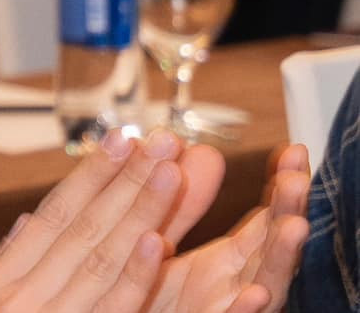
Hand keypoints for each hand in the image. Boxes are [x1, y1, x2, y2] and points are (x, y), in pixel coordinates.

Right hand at [0, 131, 308, 312]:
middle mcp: (20, 298)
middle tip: (161, 141)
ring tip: (170, 172)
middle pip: (81, 229)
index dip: (89, 177)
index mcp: (1, 282)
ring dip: (139, 213)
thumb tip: (30, 220)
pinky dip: (135, 276)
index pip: (52, 216)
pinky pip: (114, 308)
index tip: (121, 139)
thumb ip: (8, 264)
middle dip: (125, 181)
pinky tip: (155, 242)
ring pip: (102, 259)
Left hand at [141, 144, 309, 312]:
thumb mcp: (163, 242)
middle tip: (297, 179)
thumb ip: (181, 204)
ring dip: (278, 258)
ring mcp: (223, 312)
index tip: (293, 153)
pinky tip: (254, 293)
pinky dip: (241, 310)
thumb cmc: (148, 300)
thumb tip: (197, 148)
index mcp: (225, 266)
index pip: (264, 222)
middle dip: (288, 214)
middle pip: (270, 250)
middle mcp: (233, 291)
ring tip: (293, 226)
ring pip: (261, 288)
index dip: (281, 191)